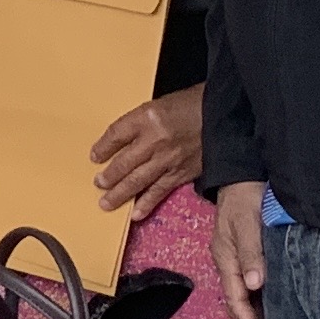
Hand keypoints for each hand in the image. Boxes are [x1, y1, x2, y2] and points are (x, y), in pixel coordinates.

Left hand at [90, 86, 206, 213]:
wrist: (224, 115)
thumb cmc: (191, 105)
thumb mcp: (160, 104)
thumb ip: (140, 122)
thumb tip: (121, 142)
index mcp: (148, 117)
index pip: (117, 134)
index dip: (103, 147)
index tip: (95, 156)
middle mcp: (156, 139)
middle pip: (124, 162)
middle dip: (109, 176)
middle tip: (98, 184)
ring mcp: (169, 158)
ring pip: (138, 180)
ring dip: (120, 193)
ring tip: (106, 203)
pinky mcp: (182, 172)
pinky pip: (160, 191)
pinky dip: (147, 203)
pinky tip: (135, 213)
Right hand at [213, 180, 268, 318]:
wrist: (241, 176)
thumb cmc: (245, 198)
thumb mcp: (247, 222)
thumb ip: (252, 252)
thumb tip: (255, 284)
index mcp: (226, 260)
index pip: (236, 300)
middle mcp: (229, 265)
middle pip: (236, 306)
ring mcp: (236, 263)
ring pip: (242, 300)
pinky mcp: (246, 258)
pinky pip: (249, 289)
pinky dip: (257, 306)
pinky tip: (269, 315)